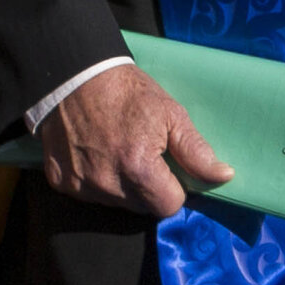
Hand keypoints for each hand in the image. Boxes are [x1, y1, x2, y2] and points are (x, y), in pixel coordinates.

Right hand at [36, 62, 234, 215]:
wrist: (74, 76)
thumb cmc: (127, 92)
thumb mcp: (170, 113)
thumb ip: (196, 151)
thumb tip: (224, 176)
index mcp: (138, 168)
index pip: (168, 206)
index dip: (174, 189)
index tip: (169, 169)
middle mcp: (107, 183)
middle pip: (142, 207)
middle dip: (149, 188)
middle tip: (144, 156)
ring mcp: (80, 185)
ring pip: (116, 203)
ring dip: (122, 186)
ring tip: (118, 152)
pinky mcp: (60, 182)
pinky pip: (88, 195)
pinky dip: (95, 180)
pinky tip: (96, 154)